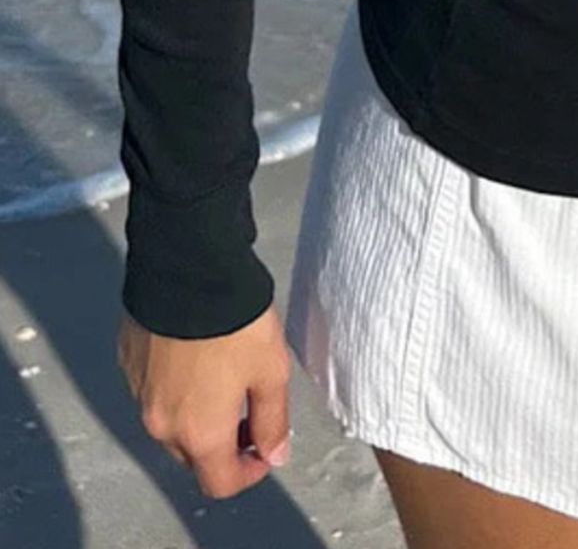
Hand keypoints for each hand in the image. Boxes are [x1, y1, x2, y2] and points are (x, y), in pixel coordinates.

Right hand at [118, 302, 292, 498]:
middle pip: (193, 456)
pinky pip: (153, 392)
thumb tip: (274, 454)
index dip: (249, 472)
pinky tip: (195, 356)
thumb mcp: (271, 370)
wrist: (188, 269)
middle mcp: (161, 424)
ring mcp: (139, 395)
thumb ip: (273, 419)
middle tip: (248, 411)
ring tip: (223, 379)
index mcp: (199, 433)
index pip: (220, 482)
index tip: (265, 447)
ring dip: (196, 417)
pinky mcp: (128, 364)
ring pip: (171, 425)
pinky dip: (175, 388)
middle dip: (222, 445)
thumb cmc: (236, 322)